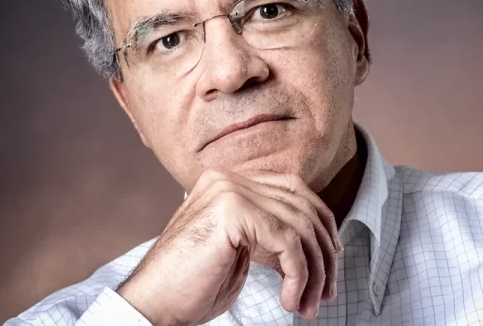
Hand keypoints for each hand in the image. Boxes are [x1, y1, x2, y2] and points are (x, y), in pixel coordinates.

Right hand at [117, 168, 341, 324]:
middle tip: (326, 292)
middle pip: (302, 205)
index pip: (294, 191)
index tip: (330, 264)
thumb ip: (267, 232)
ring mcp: (229, 190)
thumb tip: (316, 240)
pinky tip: (291, 299)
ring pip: (299, 226)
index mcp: (229, 182)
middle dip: (323, 253)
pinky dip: (299, 275)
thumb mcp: (239, 251)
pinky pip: (287, 242)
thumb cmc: (192, 285)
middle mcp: (229, 178)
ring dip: (314, 271)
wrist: (152, 302)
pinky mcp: (232, 211)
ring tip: (309, 304)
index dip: (320, 226)